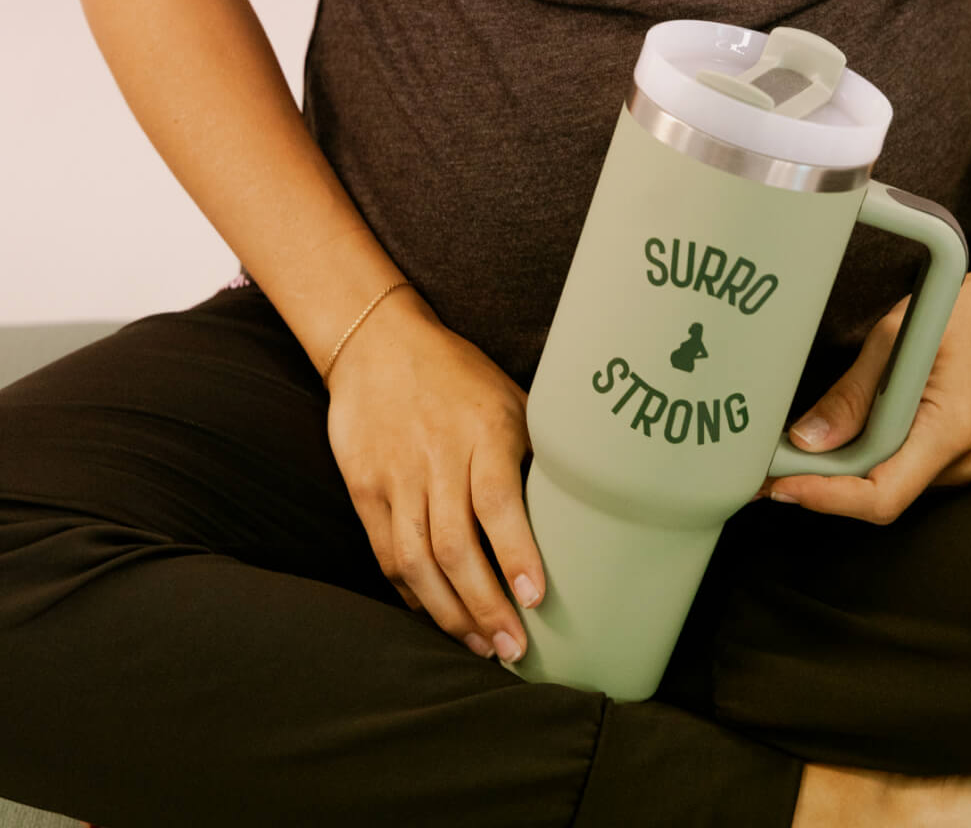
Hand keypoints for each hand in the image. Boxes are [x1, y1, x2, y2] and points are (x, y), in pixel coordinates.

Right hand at [325, 285, 544, 662]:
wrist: (377, 344)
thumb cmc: (458, 375)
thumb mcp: (510, 397)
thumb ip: (534, 449)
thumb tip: (585, 503)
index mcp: (482, 431)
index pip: (496, 501)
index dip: (517, 552)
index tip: (536, 597)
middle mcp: (436, 457)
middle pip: (454, 545)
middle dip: (485, 605)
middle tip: (513, 648)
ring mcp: (395, 476)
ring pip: (416, 560)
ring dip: (449, 611)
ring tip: (479, 645)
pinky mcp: (364, 488)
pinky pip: (387, 552)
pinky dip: (411, 592)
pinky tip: (436, 614)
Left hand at [759, 256, 970, 523]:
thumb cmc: (967, 309)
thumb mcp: (894, 339)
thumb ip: (852, 395)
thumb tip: (808, 440)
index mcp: (951, 432)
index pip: (881, 497)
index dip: (825, 498)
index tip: (779, 486)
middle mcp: (959, 459)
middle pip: (877, 493)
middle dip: (818, 483)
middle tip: (764, 467)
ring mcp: (959, 458)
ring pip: (886, 480)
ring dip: (837, 468)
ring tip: (786, 450)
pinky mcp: (951, 448)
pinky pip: (899, 463)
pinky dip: (861, 454)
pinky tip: (831, 436)